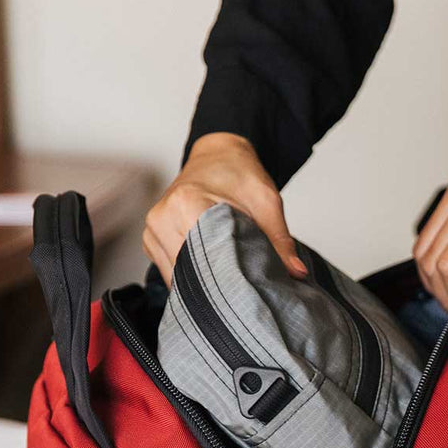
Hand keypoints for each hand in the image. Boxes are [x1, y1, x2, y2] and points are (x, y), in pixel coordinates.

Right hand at [142, 132, 306, 282]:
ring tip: (227, 283)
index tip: (247, 288)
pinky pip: (170, 270)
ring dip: (203, 283)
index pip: (204, 257)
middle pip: (189, 270)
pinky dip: (191, 277)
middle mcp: (161, 218)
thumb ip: (279, 240)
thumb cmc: (238, 173)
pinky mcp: (152, 240)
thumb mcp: (267, 202)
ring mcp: (152, 231)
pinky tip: (210, 276)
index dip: (228, 277)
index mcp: (186, 204)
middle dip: (217, 283)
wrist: (218, 156)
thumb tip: (295, 273)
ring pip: (177, 276)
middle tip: (243, 291)